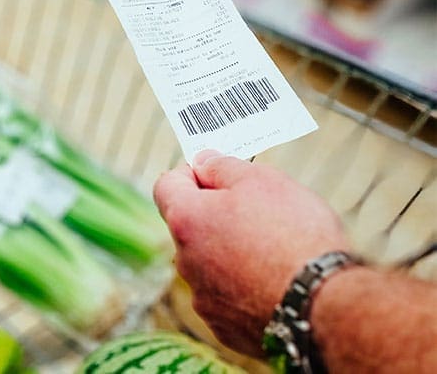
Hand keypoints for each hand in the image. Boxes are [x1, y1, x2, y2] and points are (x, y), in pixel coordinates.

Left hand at [153, 150, 348, 356]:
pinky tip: (277, 284)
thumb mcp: (263, 180)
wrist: (324, 308)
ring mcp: (203, 299)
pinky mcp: (225, 328)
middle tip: (259, 212)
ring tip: (275, 252)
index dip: (190, 173)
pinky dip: (246, 289)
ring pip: (210, 265)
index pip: (166, 186)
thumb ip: (223, 166)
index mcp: (186, 221)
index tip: (216, 173)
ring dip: (231, 254)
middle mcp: (185, 262)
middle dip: (216, 216)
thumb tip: (203, 161)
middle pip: (190, 228)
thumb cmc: (295, 238)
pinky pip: (229, 299)